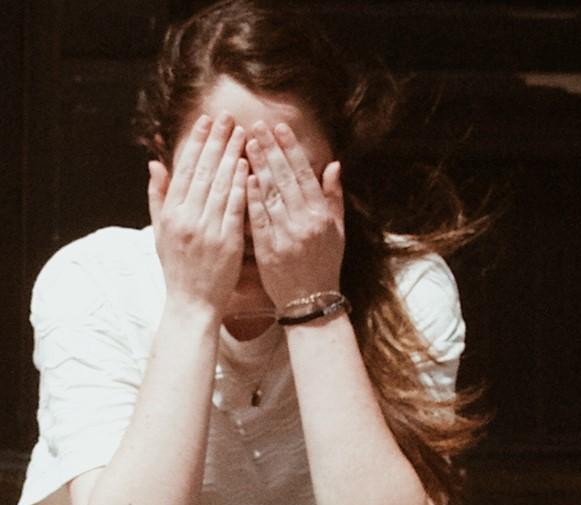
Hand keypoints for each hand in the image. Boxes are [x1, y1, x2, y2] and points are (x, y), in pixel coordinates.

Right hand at [147, 112, 249, 315]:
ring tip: (243, 132)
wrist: (191, 303)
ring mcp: (206, 229)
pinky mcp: (226, 241)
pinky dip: (240, 184)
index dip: (196, 142)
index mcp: (170, 214)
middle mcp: (186, 218)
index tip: (206, 121)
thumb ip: (157, 196)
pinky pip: (234, 207)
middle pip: (204, 171)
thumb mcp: (159, 232)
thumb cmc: (176, 267)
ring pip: (220, 184)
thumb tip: (155, 164)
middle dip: (216, 140)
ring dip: (232, 155)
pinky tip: (248, 165)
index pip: (185, 169)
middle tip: (228, 117)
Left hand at [244, 121, 344, 305]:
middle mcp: (304, 222)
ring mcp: (286, 235)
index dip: (291, 149)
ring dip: (257, 166)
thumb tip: (333, 164)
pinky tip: (243, 177)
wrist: (310, 302)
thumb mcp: (338, 230)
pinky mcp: (268, 249)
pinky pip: (258, 219)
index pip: (304, 174)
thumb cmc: (325, 263)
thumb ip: (334, 196)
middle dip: (270, 149)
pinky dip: (251, 197)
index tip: (280, 128)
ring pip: (270, 194)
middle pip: (284, 178)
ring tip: (245, 144)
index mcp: (321, 215)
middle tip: (256, 126)